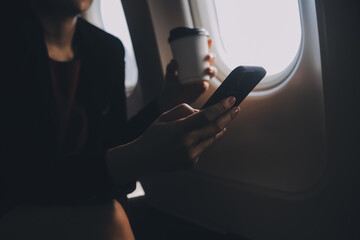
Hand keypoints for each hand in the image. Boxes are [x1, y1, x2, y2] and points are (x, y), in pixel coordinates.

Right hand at [107, 96, 239, 183]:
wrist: (142, 158)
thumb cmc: (153, 134)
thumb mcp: (164, 116)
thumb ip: (184, 111)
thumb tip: (202, 112)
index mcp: (179, 129)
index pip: (206, 116)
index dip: (221, 107)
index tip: (231, 99)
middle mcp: (187, 144)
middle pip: (215, 128)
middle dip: (228, 116)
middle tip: (236, 108)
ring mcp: (190, 156)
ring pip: (213, 139)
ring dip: (220, 128)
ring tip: (225, 120)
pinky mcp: (191, 163)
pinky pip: (204, 148)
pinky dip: (205, 139)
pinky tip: (200, 135)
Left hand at [159, 38, 216, 111]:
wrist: (171, 97)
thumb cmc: (171, 83)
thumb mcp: (169, 73)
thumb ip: (170, 67)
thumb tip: (174, 61)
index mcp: (194, 64)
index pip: (202, 53)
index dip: (207, 46)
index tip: (209, 40)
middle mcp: (200, 71)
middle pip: (210, 61)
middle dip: (212, 57)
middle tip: (207, 56)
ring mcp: (201, 80)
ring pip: (212, 73)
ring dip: (212, 70)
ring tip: (208, 70)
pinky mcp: (200, 89)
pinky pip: (205, 87)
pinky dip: (205, 85)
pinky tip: (203, 84)